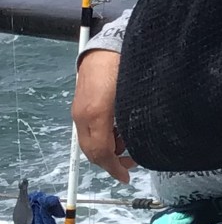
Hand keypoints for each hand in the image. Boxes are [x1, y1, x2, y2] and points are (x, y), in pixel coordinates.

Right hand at [73, 49, 136, 182]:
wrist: (107, 46)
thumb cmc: (127, 68)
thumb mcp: (134, 97)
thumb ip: (134, 121)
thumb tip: (140, 142)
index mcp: (96, 114)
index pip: (101, 152)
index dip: (114, 168)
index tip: (127, 177)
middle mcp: (82, 115)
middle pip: (92, 150)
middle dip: (111, 161)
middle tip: (132, 163)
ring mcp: (78, 111)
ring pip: (89, 141)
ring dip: (108, 149)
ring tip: (129, 144)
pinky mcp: (80, 105)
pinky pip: (88, 130)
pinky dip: (103, 137)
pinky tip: (120, 131)